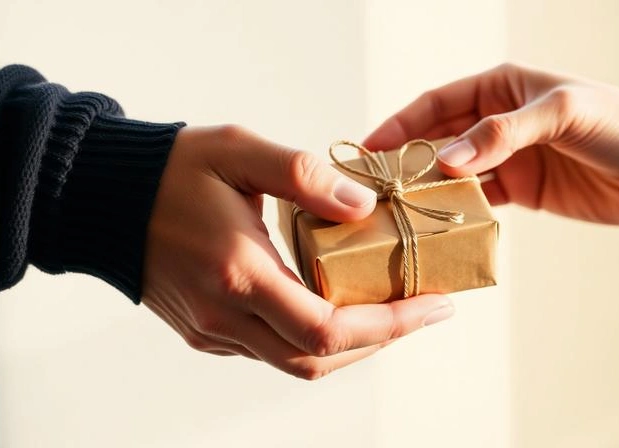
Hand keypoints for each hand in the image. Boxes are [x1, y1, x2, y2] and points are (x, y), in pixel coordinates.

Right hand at [142, 126, 453, 379]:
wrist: (100, 199)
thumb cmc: (169, 171)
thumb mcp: (239, 153)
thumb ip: (305, 176)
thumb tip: (363, 206)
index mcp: (239, 276)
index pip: (329, 332)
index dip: (392, 326)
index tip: (434, 305)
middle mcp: (226, 318)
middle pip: (321, 361)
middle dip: (383, 339)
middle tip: (423, 307)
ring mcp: (213, 332)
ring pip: (298, 364)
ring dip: (353, 344)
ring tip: (392, 308)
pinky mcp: (205, 333)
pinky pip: (272, 352)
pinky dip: (316, 340)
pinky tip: (339, 308)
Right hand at [364, 63, 618, 223]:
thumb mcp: (563, 113)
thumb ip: (504, 133)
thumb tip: (446, 161)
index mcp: (501, 87)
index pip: (436, 104)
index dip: (399, 125)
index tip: (366, 151)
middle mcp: (498, 121)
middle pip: (438, 141)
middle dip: (405, 163)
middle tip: (371, 190)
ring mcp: (509, 159)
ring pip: (453, 175)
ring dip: (427, 192)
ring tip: (395, 214)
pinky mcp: (523, 191)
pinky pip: (480, 202)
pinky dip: (457, 214)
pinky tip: (437, 227)